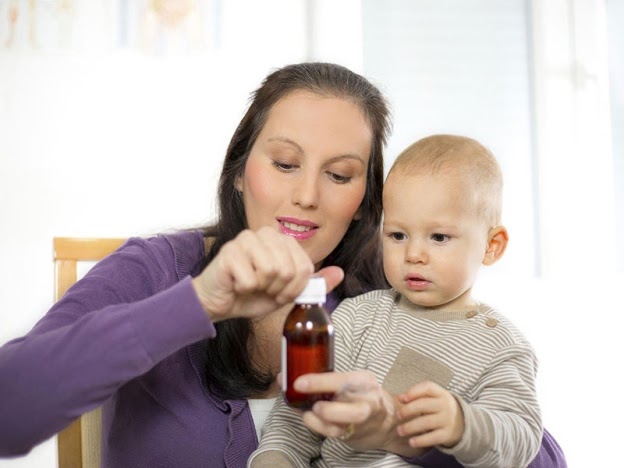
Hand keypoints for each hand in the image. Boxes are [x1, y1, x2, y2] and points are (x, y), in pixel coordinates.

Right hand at [192, 227, 343, 321]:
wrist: (219, 302)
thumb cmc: (252, 294)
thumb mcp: (288, 292)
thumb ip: (314, 283)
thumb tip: (339, 274)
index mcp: (282, 240)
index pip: (304, 267)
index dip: (294, 289)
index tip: (280, 292)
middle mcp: (264, 234)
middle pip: (289, 269)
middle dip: (278, 289)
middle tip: (264, 289)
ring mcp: (245, 239)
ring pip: (271, 270)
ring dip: (261, 288)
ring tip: (251, 285)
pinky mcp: (229, 251)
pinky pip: (249, 279)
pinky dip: (244, 289)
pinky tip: (236, 283)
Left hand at [295, 370, 423, 456]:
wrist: (385, 422)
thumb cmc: (358, 397)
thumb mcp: (347, 382)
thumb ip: (320, 381)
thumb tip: (283, 378)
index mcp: (362, 380)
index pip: (342, 378)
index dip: (319, 381)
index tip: (298, 383)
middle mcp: (366, 398)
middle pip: (349, 400)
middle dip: (326, 405)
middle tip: (309, 405)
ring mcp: (363, 418)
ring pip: (345, 421)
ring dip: (322, 419)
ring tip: (309, 414)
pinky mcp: (355, 433)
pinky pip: (336, 432)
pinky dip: (318, 426)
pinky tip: (309, 419)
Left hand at [397, 381, 463, 448]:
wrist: (460, 422)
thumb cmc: (437, 407)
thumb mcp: (432, 397)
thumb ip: (417, 396)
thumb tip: (400, 398)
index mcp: (439, 393)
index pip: (427, 387)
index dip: (413, 392)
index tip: (401, 399)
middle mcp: (444, 405)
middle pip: (425, 404)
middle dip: (409, 410)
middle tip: (398, 415)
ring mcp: (447, 420)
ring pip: (427, 422)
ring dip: (410, 427)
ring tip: (400, 430)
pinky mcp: (447, 434)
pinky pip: (433, 438)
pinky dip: (421, 440)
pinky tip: (411, 442)